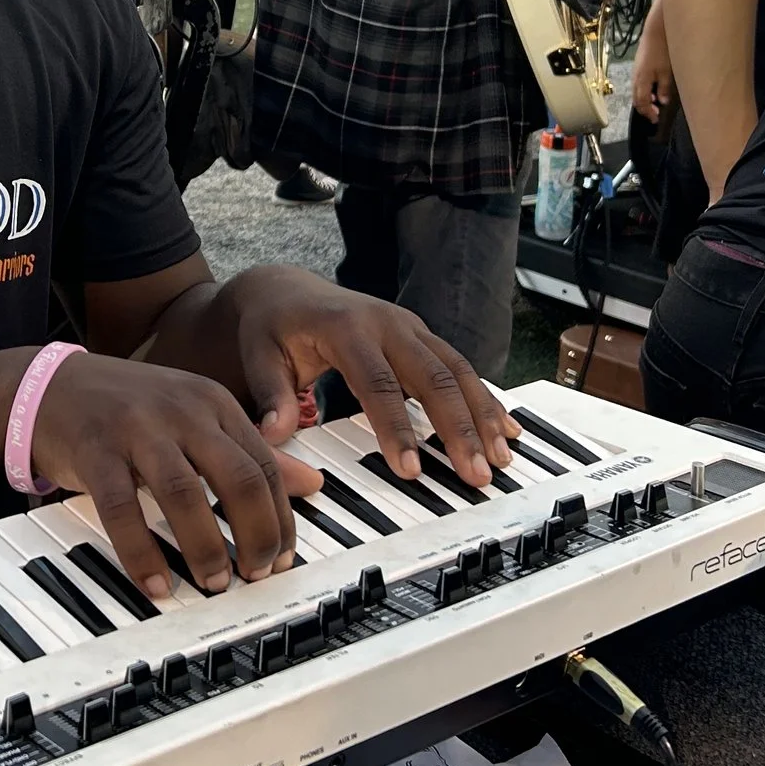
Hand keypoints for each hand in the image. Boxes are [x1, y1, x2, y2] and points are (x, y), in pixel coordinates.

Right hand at [30, 353, 318, 599]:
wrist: (49, 386)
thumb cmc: (128, 408)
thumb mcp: (195, 418)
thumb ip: (249, 450)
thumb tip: (311, 483)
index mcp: (212, 402)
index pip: (263, 464)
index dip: (280, 518)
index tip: (283, 559)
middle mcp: (181, 410)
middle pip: (237, 476)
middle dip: (256, 534)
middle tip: (256, 574)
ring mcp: (136, 427)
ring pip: (184, 492)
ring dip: (206, 546)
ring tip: (214, 582)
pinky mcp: (95, 450)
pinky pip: (123, 509)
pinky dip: (142, 553)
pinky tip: (155, 584)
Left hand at [225, 266, 516, 487]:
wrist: (285, 291)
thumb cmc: (271, 327)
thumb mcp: (258, 356)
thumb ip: (269, 394)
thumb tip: (275, 434)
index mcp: (347, 328)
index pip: (378, 383)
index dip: (396, 428)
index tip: (411, 471)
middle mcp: (387, 323)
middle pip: (434, 376)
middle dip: (459, 428)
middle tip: (476, 474)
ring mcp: (410, 327)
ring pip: (458, 369)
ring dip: (482, 415)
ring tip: (500, 458)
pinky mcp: (421, 337)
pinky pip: (461, 367)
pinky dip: (485, 399)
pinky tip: (506, 429)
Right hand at [630, 25, 674, 122]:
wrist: (655, 32)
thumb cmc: (662, 51)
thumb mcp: (666, 72)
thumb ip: (664, 88)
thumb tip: (663, 102)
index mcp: (642, 81)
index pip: (642, 103)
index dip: (648, 113)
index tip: (656, 120)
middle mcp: (635, 78)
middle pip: (636, 99)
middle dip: (645, 109)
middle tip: (655, 114)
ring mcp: (635, 71)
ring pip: (636, 92)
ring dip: (645, 100)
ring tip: (656, 103)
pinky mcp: (638, 66)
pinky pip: (638, 84)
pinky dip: (645, 91)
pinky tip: (654, 89)